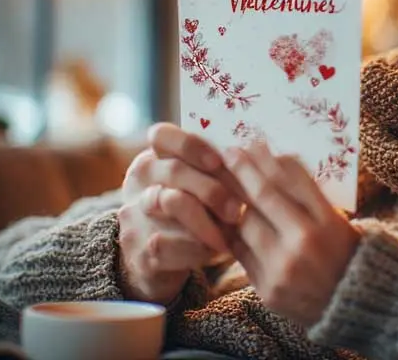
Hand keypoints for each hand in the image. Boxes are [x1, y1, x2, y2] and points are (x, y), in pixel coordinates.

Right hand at [117, 123, 243, 304]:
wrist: (164, 262)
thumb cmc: (196, 215)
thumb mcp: (203, 190)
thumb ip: (220, 173)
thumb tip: (263, 156)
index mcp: (155, 159)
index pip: (161, 135)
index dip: (192, 145)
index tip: (219, 160)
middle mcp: (139, 183)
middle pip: (174, 170)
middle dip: (212, 189)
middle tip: (239, 208)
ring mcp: (134, 217)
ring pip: (172, 204)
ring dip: (208, 220)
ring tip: (232, 232)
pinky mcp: (137, 251)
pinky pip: (168, 245)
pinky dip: (197, 250)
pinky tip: (216, 252)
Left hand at [223, 142, 359, 327]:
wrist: (351, 308)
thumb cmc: (344, 255)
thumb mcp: (337, 220)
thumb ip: (308, 194)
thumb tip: (277, 158)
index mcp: (329, 222)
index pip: (293, 180)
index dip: (269, 160)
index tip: (254, 144)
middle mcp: (305, 243)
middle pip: (265, 197)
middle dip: (244, 171)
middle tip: (231, 153)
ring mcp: (283, 268)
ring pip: (246, 224)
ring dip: (234, 202)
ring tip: (228, 186)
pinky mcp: (267, 290)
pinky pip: (241, 254)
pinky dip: (234, 235)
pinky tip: (229, 220)